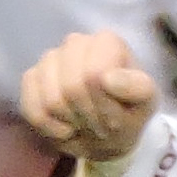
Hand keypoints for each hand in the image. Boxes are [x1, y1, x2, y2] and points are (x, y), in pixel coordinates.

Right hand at [19, 31, 157, 167]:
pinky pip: (31, 108)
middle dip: (86, 115)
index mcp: (106, 42)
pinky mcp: (30, 79)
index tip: (114, 117)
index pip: (94, 74)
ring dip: (69, 122)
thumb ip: (137, 88)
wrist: (105, 135)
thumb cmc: (127, 113)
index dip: (103, 104)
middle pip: (71, 87)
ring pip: (51, 100)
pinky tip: (63, 126)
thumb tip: (107, 78)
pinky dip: (48, 126)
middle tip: (98, 124)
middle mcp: (75, 43)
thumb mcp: (145, 103)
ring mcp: (49, 60)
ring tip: (82, 123)